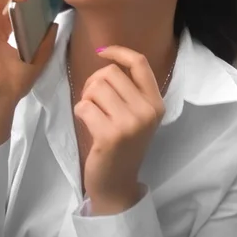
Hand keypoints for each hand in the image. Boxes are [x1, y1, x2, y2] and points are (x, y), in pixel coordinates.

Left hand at [74, 46, 164, 215]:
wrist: (117, 184)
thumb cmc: (122, 145)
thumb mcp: (137, 115)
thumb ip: (129, 90)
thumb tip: (107, 56)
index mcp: (156, 103)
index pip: (140, 63)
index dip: (118, 51)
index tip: (101, 52)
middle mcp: (147, 111)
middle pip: (110, 73)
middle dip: (93, 82)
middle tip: (93, 100)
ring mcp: (130, 123)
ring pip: (95, 87)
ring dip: (86, 98)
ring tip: (92, 114)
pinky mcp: (110, 135)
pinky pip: (84, 106)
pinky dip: (80, 112)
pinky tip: (87, 125)